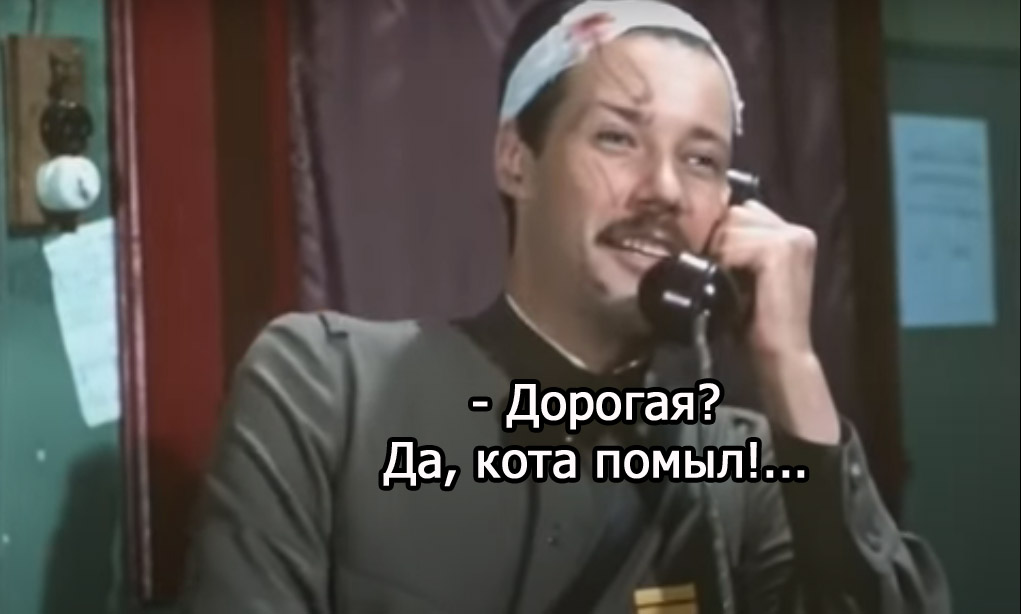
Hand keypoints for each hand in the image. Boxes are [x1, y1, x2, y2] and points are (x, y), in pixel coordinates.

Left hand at [706, 200, 839, 443]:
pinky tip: (736, 286)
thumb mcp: (746, 273)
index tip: (720, 266)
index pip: (741, 211)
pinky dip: (726, 264)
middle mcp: (797, 229)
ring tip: (731, 283)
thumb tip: (703, 226)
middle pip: (734, 214)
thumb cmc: (757, 318)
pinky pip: (733, 243)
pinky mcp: (781, 249)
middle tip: (726, 277)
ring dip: (721, 255)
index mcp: (792, 232)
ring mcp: (793, 237)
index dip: (723, 237)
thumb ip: (738, 246)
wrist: (779, 353)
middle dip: (720, 243)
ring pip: (730, 226)